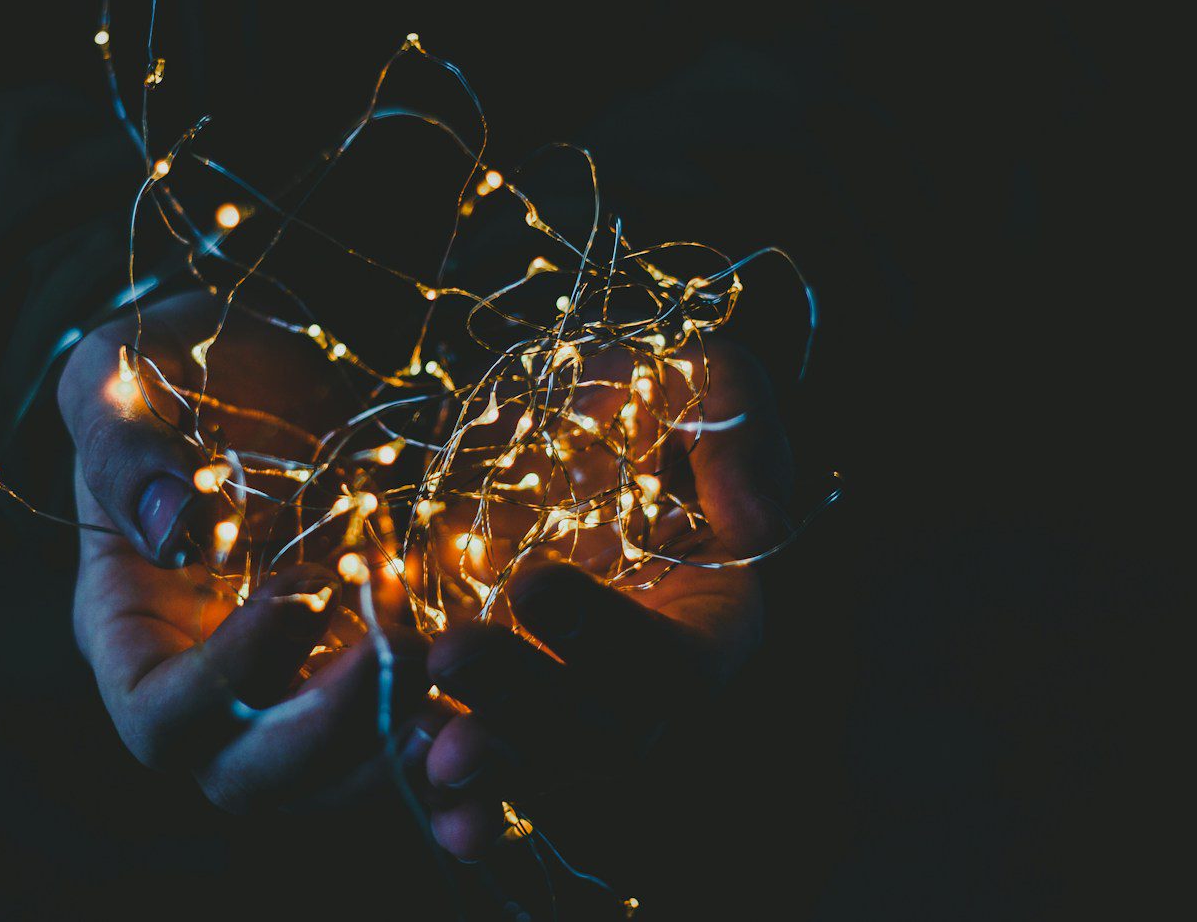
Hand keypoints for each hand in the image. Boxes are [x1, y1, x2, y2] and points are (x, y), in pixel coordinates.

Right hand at [58, 292, 437, 812]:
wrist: (269, 364)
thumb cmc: (175, 370)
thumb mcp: (119, 380)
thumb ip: (123, 448)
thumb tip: (169, 528)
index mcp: (132, 631)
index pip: (159, 715)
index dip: (226, 682)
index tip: (301, 593)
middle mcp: (213, 684)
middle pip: (252, 777)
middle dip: (332, 736)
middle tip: (403, 654)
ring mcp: (298, 684)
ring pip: (340, 780)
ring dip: (407, 757)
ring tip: (472, 703)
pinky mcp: (374, 667)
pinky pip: (411, 737)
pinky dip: (460, 741)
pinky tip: (514, 723)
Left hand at [422, 337, 792, 857]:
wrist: (569, 433)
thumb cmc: (649, 404)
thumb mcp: (704, 384)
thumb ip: (738, 434)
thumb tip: (763, 527)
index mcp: (712, 616)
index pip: (673, 656)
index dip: (606, 634)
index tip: (530, 584)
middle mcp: (651, 682)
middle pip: (605, 728)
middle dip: (527, 703)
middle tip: (451, 658)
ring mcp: (581, 703)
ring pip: (549, 762)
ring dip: (494, 762)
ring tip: (432, 755)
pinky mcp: (519, 710)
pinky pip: (503, 775)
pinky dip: (473, 804)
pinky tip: (439, 811)